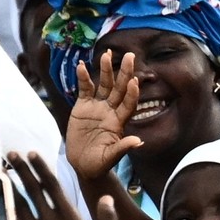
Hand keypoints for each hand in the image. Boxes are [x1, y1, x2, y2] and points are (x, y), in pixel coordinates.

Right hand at [65, 51, 142, 179]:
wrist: (83, 165)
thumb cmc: (99, 164)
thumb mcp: (110, 158)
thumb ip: (122, 148)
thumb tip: (138, 141)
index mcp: (119, 122)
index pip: (128, 104)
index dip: (132, 93)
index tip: (134, 81)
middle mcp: (111, 111)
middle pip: (119, 88)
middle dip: (124, 72)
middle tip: (130, 55)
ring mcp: (97, 107)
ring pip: (103, 85)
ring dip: (105, 70)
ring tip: (106, 54)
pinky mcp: (82, 107)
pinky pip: (84, 89)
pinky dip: (83, 78)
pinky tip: (82, 66)